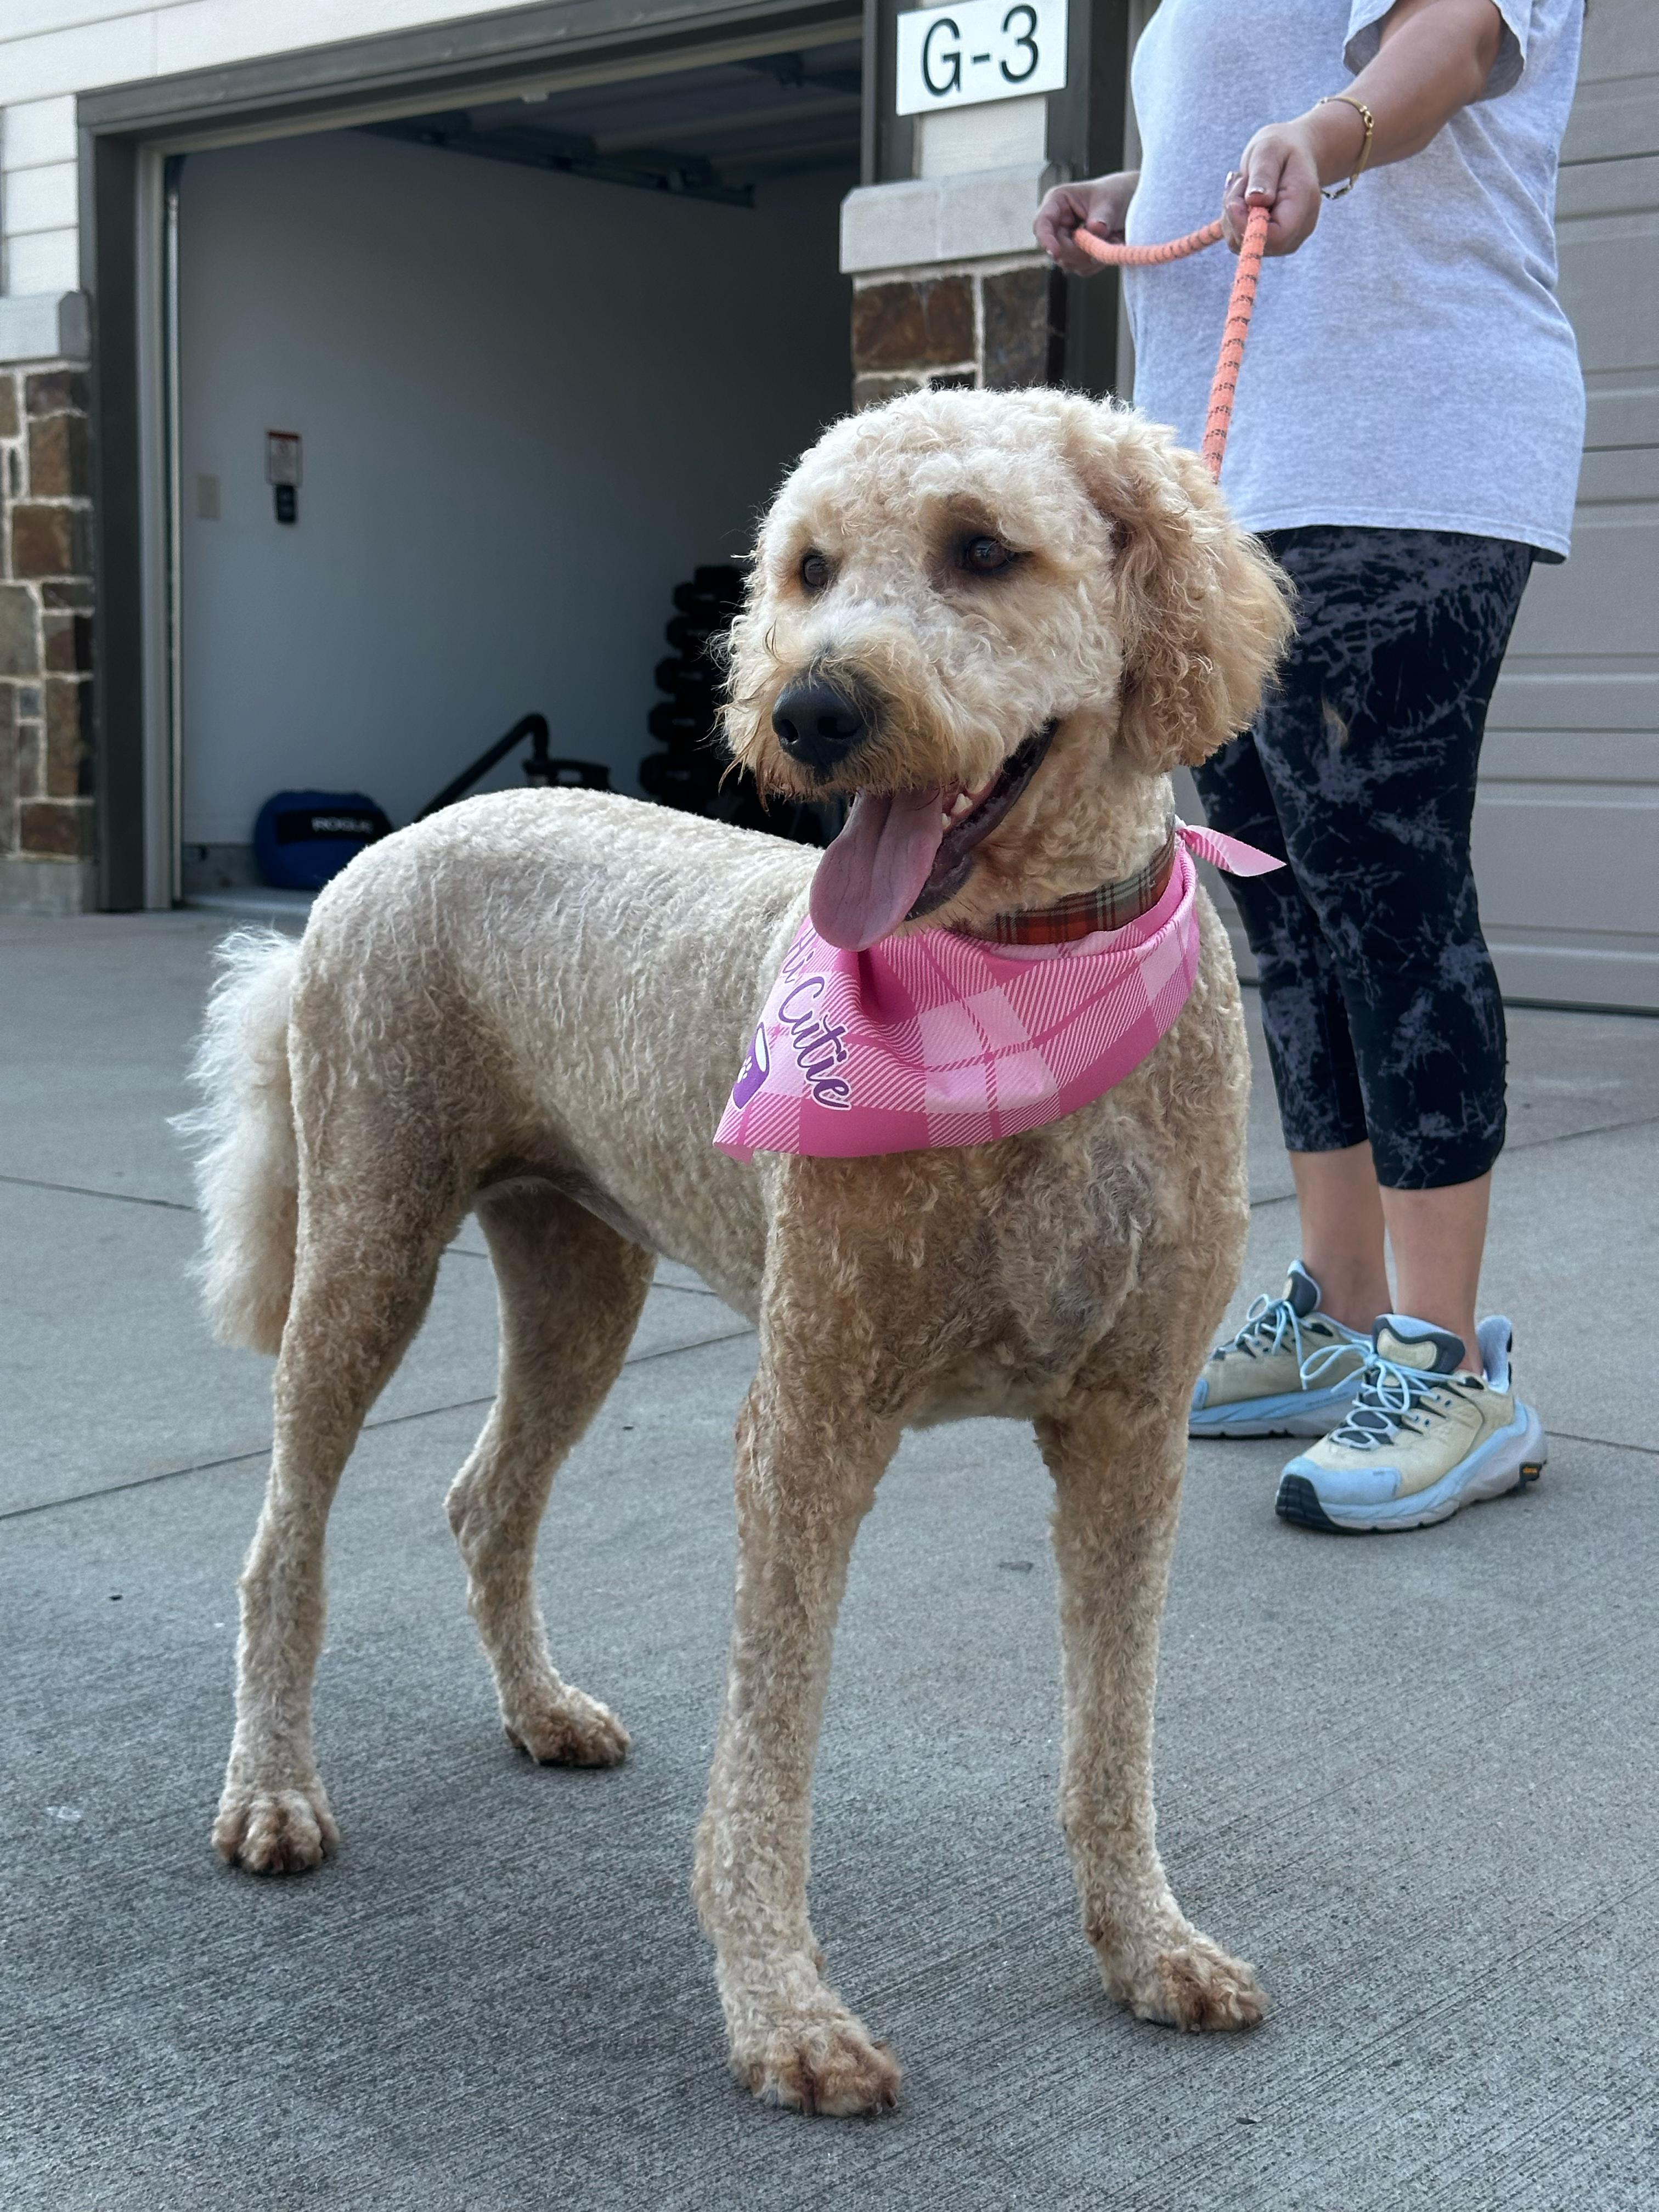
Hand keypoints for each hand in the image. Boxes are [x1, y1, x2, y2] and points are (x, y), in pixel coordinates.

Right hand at [1035, 172, 1139, 274]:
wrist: (1129, 204)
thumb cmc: (1115, 194)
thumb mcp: (1111, 201)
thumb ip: (1102, 218)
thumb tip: (1095, 230)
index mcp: (1058, 202)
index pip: (1042, 223)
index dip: (1046, 240)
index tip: (1056, 253)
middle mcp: (1057, 223)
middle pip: (1056, 249)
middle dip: (1080, 252)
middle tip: (1103, 244)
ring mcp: (1065, 241)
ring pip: (1069, 262)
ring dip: (1092, 257)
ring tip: (1113, 238)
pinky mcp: (1076, 255)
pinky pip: (1082, 268)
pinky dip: (1098, 262)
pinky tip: (1111, 245)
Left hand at [1222, 118, 1330, 256]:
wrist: (1293, 154)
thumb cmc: (1282, 148)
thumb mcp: (1270, 150)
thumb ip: (1263, 174)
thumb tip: (1255, 200)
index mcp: (1303, 208)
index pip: (1275, 237)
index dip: (1247, 225)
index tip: (1235, 199)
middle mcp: (1296, 232)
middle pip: (1253, 242)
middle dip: (1234, 215)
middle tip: (1240, 181)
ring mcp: (1283, 241)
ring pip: (1239, 242)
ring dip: (1231, 213)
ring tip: (1244, 183)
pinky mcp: (1267, 242)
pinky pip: (1237, 239)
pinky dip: (1232, 218)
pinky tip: (1242, 196)